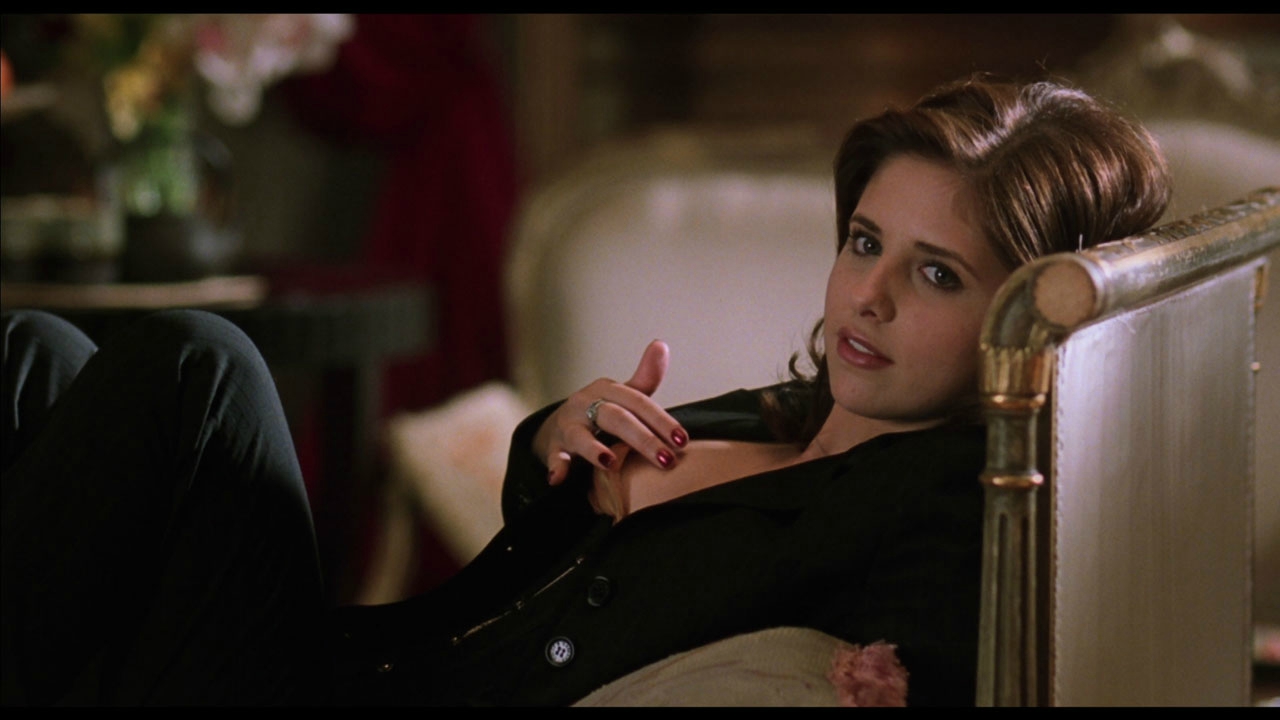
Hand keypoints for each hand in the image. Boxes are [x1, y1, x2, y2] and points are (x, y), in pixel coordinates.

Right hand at [533, 339, 689, 485]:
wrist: (563, 426)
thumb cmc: (604, 412)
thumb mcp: (625, 396)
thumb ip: (645, 378)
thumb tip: (661, 344)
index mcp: (607, 390)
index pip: (637, 402)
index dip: (661, 421)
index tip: (682, 441)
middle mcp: (585, 403)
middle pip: (616, 419)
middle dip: (643, 440)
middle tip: (667, 460)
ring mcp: (568, 424)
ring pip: (581, 436)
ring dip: (594, 449)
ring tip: (611, 463)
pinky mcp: (555, 446)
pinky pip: (555, 456)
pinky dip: (556, 466)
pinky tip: (557, 478)